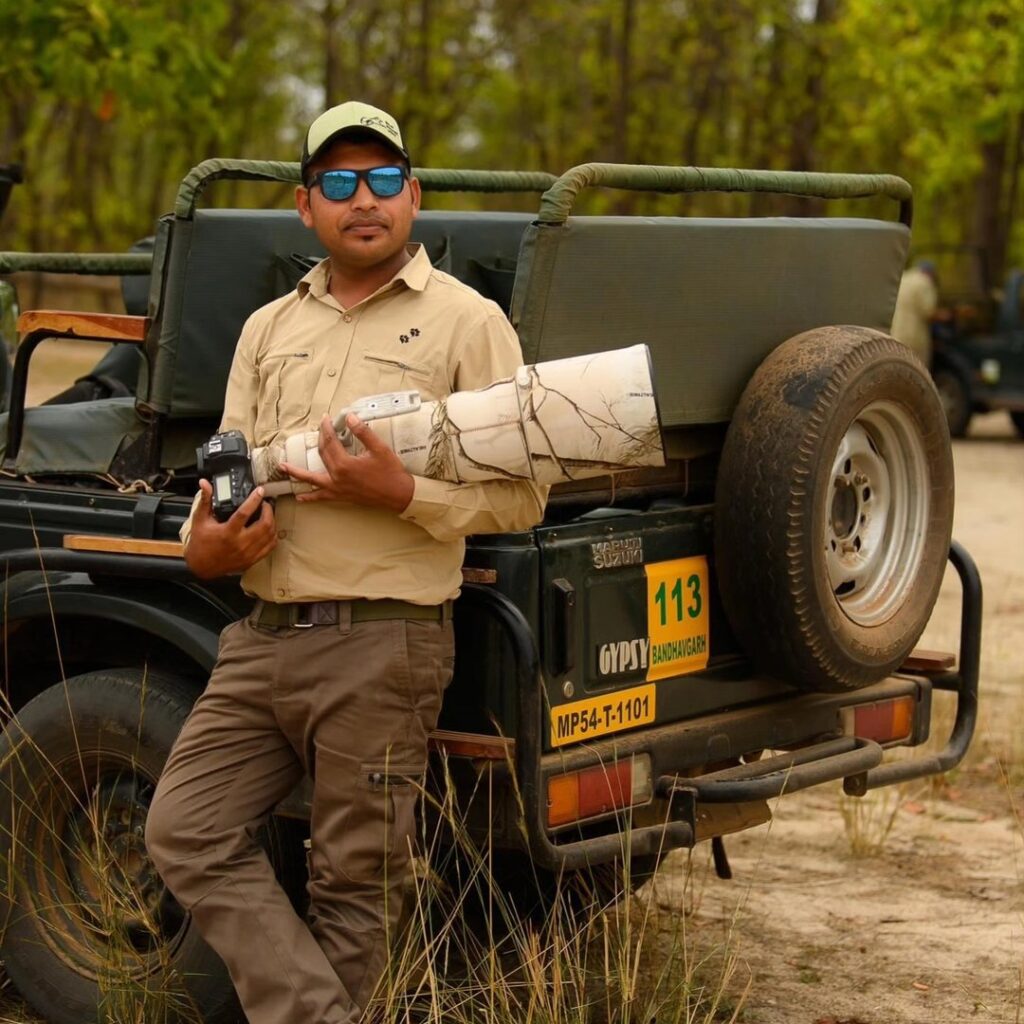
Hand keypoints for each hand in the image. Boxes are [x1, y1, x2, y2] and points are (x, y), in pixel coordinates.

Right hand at [184, 481, 277, 578]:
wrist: (201, 566)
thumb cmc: (200, 543)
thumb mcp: (200, 520)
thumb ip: (205, 500)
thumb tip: (204, 483)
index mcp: (227, 532)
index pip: (245, 513)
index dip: (254, 500)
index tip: (260, 491)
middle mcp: (240, 543)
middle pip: (264, 524)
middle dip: (268, 510)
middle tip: (265, 503)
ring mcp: (248, 553)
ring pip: (270, 535)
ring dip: (272, 521)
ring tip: (267, 514)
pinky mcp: (252, 560)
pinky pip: (270, 546)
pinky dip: (272, 536)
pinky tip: (268, 529)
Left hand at [282, 413, 414, 511]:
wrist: (399, 495)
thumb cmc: (391, 473)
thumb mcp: (379, 448)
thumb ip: (363, 432)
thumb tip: (350, 418)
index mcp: (344, 464)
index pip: (330, 441)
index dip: (326, 428)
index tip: (326, 419)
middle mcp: (337, 477)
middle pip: (322, 454)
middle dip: (320, 439)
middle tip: (319, 429)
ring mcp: (337, 488)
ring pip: (312, 479)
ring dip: (297, 473)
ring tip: (283, 468)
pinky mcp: (341, 496)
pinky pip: (321, 497)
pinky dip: (310, 497)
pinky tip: (300, 498)